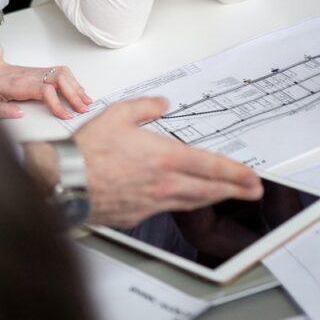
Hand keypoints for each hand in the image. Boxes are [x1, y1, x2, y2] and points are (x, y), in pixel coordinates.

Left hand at [0, 56, 90, 120]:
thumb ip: (1, 110)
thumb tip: (19, 115)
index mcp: (21, 84)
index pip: (46, 90)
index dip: (58, 103)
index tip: (66, 115)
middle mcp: (32, 75)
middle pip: (60, 79)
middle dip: (74, 93)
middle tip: (83, 109)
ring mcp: (37, 72)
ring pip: (63, 74)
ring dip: (76, 86)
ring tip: (86, 101)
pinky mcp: (40, 73)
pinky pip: (61, 74)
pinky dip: (73, 82)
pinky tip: (78, 91)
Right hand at [73, 97, 261, 226]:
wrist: (65, 180)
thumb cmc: (88, 151)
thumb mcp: (118, 114)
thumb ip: (146, 107)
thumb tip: (162, 103)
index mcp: (164, 157)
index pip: (210, 166)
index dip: (236, 172)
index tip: (252, 176)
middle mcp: (164, 183)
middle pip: (210, 189)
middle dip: (236, 190)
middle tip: (253, 191)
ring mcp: (153, 202)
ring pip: (193, 203)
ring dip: (214, 199)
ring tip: (229, 196)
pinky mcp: (139, 215)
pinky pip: (168, 209)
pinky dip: (184, 204)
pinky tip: (187, 201)